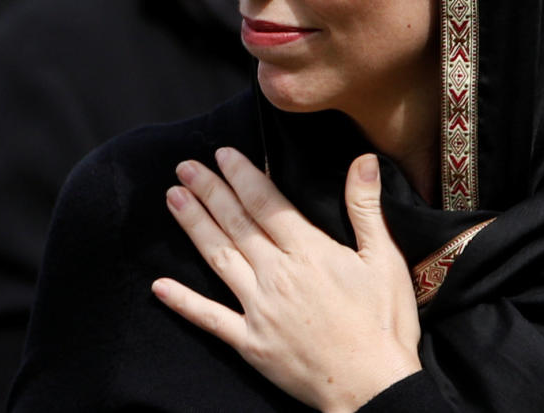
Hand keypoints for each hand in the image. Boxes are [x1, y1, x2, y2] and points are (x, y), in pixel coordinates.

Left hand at [151, 149, 420, 412]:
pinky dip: (183, 302)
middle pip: (236, 223)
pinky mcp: (250, 342)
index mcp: (308, 252)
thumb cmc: (384, 325)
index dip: (241, 175)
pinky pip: (210, 318)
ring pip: (218, 258)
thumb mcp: (385, 261)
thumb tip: (363, 160)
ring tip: (172, 198)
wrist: (376, 391)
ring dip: (194, 226)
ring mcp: (259, 309)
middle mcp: (277, 275)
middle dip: (209, 191)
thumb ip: (365, 208)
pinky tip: (158, 285)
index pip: (266, 203)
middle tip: (185, 167)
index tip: (221, 154)